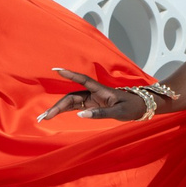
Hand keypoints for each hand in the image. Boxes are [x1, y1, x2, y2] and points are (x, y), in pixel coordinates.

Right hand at [38, 67, 152, 122]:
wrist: (142, 106)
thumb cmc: (132, 107)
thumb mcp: (118, 112)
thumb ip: (99, 113)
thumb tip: (80, 115)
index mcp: (101, 90)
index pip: (82, 80)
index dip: (70, 74)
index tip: (57, 69)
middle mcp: (93, 93)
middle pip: (71, 97)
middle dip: (56, 106)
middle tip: (43, 117)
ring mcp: (92, 99)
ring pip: (71, 102)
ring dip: (58, 109)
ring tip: (44, 117)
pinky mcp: (92, 105)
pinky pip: (75, 106)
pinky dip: (65, 110)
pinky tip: (54, 114)